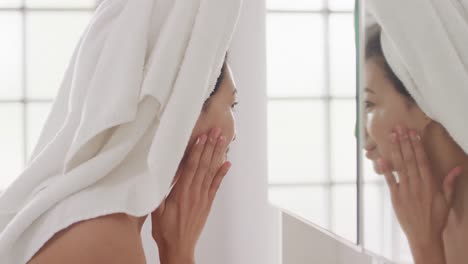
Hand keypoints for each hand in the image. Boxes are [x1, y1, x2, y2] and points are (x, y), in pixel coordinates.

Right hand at [151, 128, 230, 263]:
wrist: (179, 248)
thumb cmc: (165, 230)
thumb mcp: (156, 210)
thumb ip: (159, 192)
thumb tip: (158, 174)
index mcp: (181, 193)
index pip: (191, 167)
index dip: (196, 151)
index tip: (201, 137)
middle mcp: (195, 192)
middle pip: (203, 165)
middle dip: (210, 146)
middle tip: (216, 131)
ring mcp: (203, 197)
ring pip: (211, 172)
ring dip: (217, 155)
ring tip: (222, 140)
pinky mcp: (207, 203)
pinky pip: (216, 185)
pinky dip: (222, 173)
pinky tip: (227, 163)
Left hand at [378, 125, 461, 263]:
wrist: (424, 235)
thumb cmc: (436, 218)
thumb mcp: (447, 200)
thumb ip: (449, 182)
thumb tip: (458, 168)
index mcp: (430, 184)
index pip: (423, 160)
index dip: (418, 146)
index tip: (413, 133)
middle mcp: (417, 185)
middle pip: (410, 159)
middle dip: (404, 142)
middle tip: (399, 128)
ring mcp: (405, 190)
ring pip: (400, 166)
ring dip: (396, 150)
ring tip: (392, 136)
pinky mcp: (396, 197)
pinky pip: (390, 181)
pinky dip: (385, 170)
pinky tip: (381, 158)